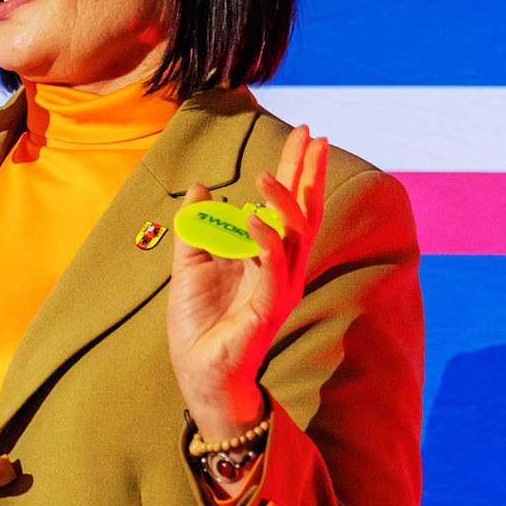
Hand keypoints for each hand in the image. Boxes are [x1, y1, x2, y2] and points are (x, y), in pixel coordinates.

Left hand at [166, 124, 328, 440]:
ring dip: (282, 202)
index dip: (297, 169)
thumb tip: (201, 187)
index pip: (287, 204)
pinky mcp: (269, 309)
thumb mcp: (189, 264)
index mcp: (266, 254)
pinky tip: (250, 216)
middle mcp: (282, 267)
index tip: (308, 135)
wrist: (197, 370)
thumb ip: (196, 227)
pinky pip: (274, 270)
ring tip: (263, 175)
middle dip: (309, 173)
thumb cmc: (199, 323)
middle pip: (305, 211)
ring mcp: (280, 288)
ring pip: (295, 237)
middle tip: (316, 136)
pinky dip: (264, 240)